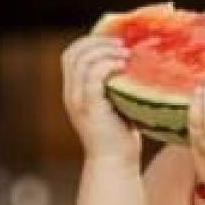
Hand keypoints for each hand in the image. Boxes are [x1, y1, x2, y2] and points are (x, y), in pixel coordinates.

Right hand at [63, 33, 143, 167]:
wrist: (115, 163)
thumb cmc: (120, 135)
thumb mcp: (114, 103)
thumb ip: (114, 84)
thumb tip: (133, 60)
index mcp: (74, 90)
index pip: (71, 54)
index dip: (90, 41)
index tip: (114, 41)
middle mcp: (71, 93)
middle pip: (73, 53)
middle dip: (97, 42)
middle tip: (122, 44)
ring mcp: (78, 101)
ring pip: (83, 61)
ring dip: (105, 51)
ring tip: (126, 53)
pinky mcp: (90, 107)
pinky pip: (93, 77)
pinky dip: (108, 66)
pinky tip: (124, 65)